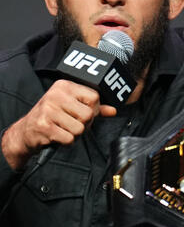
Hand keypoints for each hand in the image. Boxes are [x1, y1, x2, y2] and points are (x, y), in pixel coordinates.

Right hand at [1, 80, 115, 168]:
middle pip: (88, 114)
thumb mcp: (72, 106)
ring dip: (75, 134)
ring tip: (64, 128)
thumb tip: (113, 110)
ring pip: (80, 128)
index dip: (94, 109)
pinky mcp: (44, 126)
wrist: (26, 131)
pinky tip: (57, 135)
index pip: (94, 97)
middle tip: (73, 123)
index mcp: (65, 86)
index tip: (85, 113)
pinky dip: (66, 141)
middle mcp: (56, 95)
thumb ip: (94, 107)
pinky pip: (69, 139)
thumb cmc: (52, 116)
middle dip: (85, 124)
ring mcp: (49, 110)